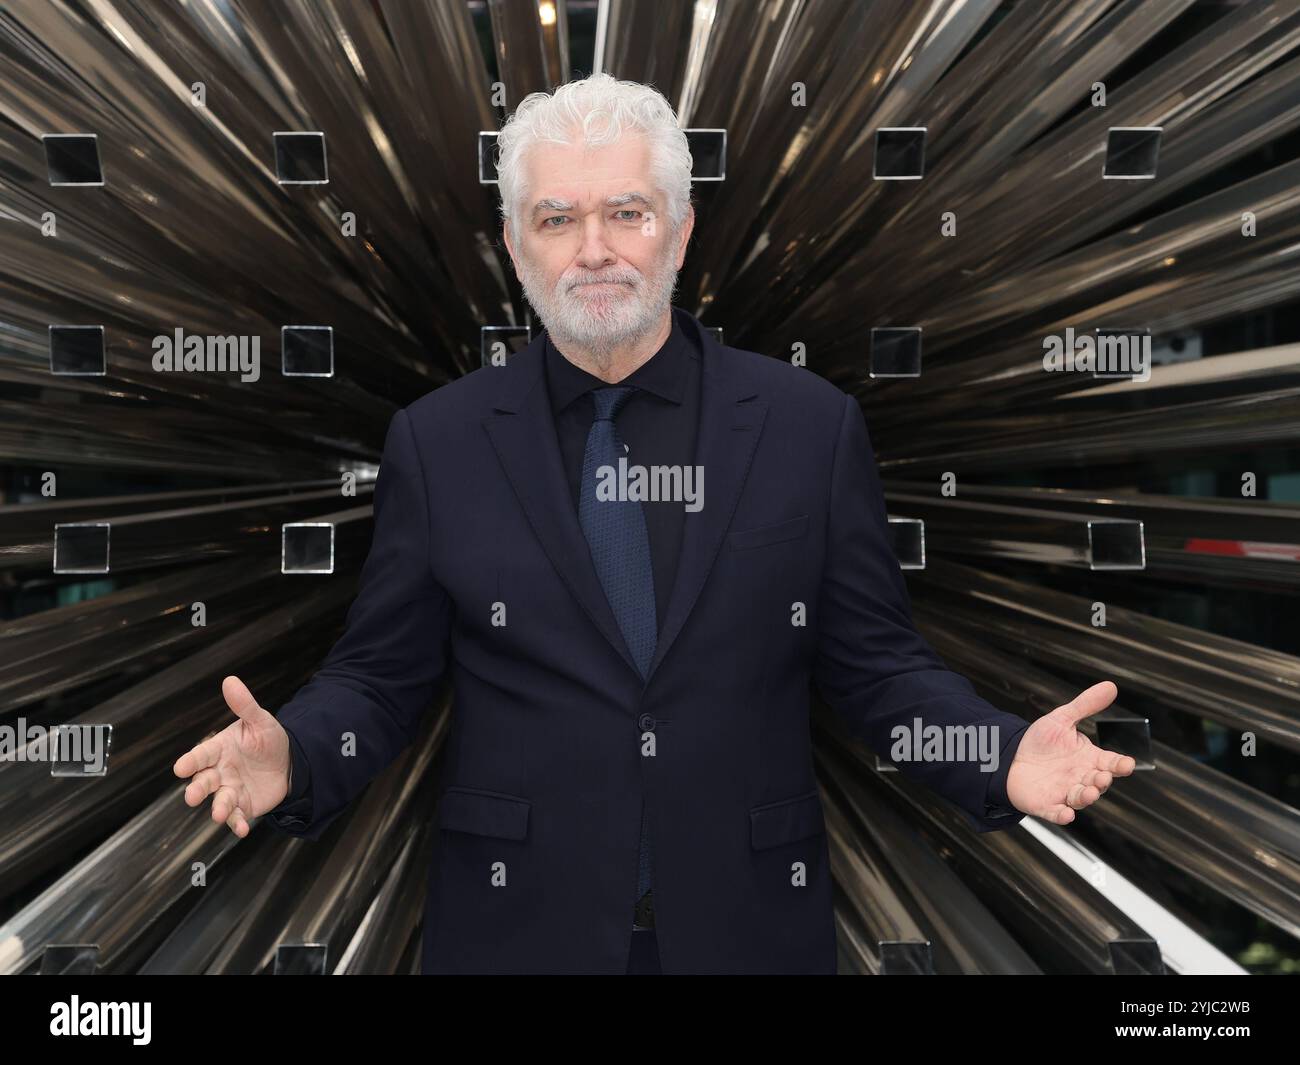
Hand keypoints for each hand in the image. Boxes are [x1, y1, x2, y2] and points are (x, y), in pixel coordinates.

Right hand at [172, 675, 291, 836]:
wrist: (289, 762)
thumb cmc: (267, 739)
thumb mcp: (260, 721)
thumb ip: (245, 705)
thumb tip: (230, 680)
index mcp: (218, 749)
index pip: (201, 755)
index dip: (191, 761)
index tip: (181, 767)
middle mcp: (219, 772)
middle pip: (203, 782)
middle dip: (196, 789)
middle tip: (192, 796)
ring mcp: (229, 791)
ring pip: (218, 801)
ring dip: (218, 809)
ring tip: (219, 814)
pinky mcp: (243, 806)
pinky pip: (237, 817)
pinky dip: (238, 824)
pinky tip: (243, 829)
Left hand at [1005, 681, 1135, 824]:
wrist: (1009, 756)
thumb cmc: (1040, 742)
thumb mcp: (1062, 719)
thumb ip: (1086, 705)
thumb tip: (1111, 686)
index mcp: (1089, 759)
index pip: (1111, 763)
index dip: (1120, 765)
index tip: (1127, 764)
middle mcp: (1081, 778)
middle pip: (1098, 783)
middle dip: (1102, 781)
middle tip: (1102, 776)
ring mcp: (1065, 793)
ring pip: (1081, 799)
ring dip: (1087, 797)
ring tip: (1090, 792)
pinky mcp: (1046, 805)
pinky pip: (1056, 813)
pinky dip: (1062, 815)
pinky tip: (1066, 815)